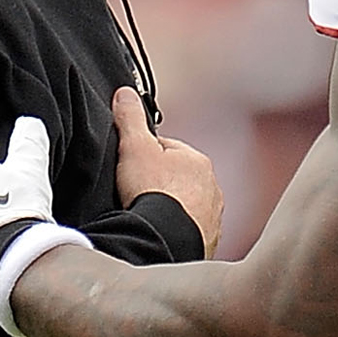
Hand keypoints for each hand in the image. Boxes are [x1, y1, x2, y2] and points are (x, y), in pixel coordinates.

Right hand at [112, 88, 223, 256]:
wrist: (164, 240)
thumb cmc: (152, 193)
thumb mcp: (134, 146)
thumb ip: (130, 118)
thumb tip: (125, 94)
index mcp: (198, 161)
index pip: (168, 150)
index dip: (145, 156)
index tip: (132, 167)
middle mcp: (212, 188)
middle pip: (178, 180)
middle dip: (160, 185)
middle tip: (137, 194)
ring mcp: (212, 218)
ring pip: (185, 208)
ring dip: (169, 211)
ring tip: (146, 215)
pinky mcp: (207, 243)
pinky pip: (188, 232)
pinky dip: (174, 232)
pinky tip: (158, 234)